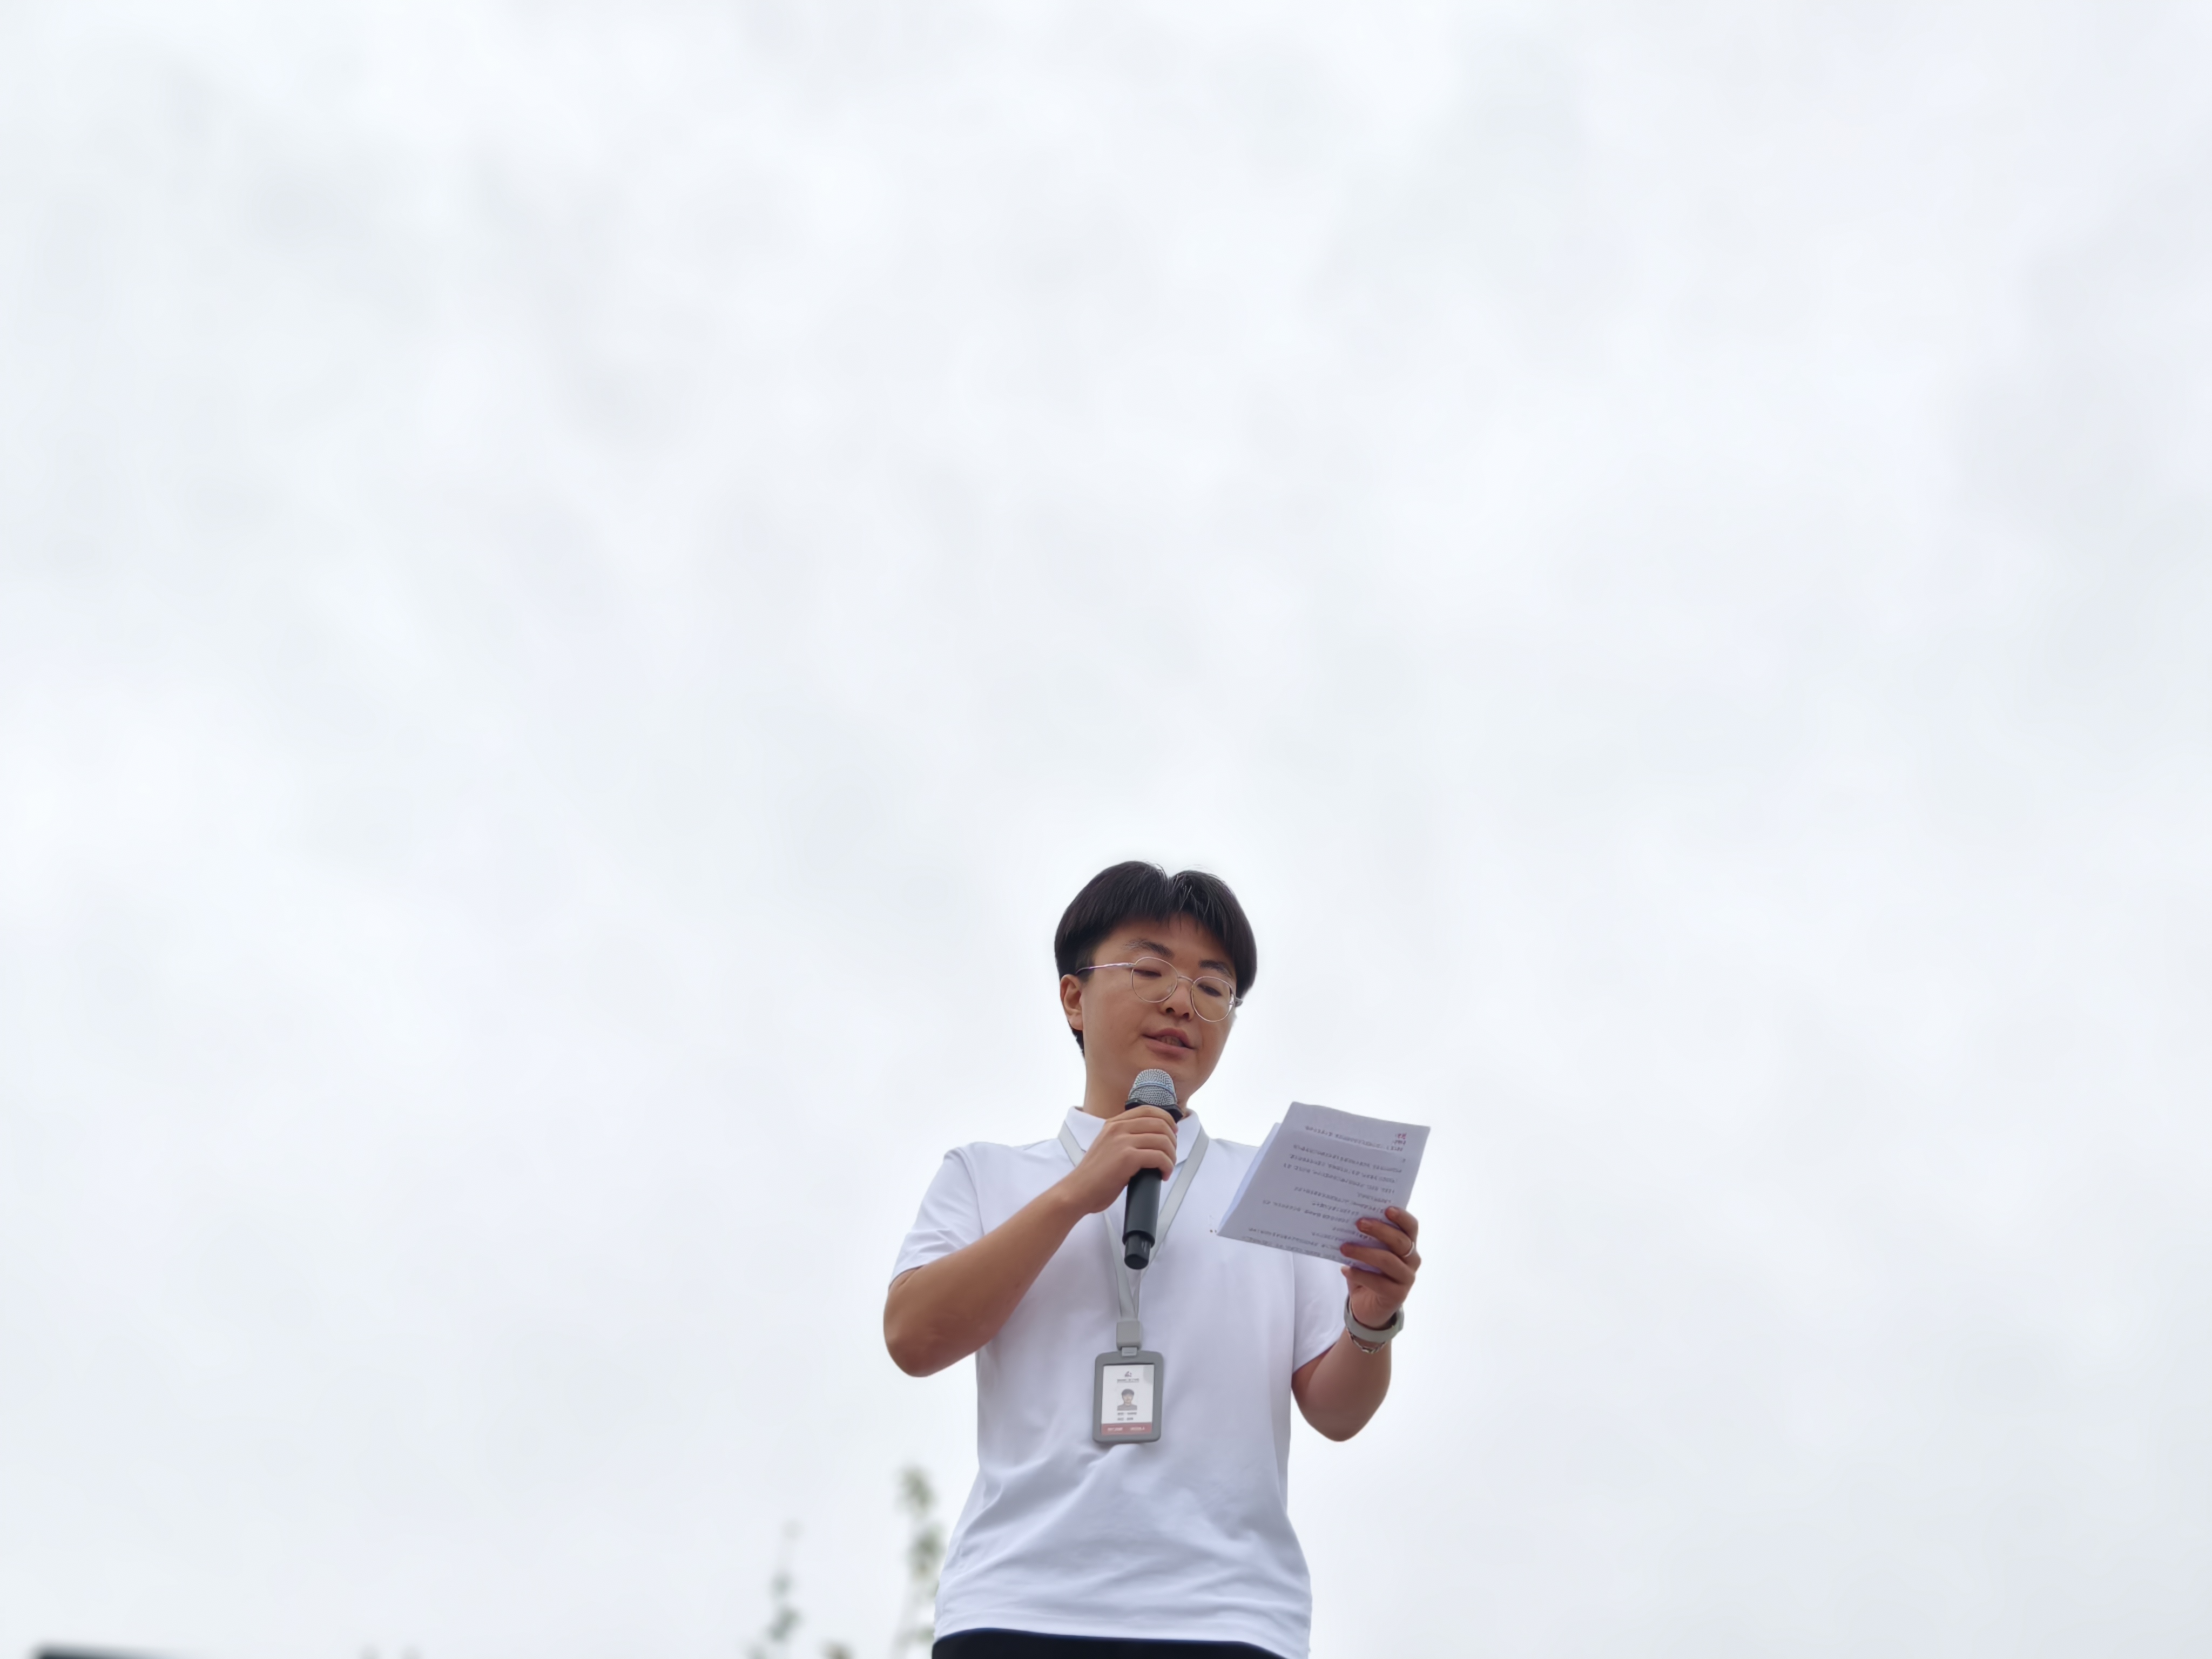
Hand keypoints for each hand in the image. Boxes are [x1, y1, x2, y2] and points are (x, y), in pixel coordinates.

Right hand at [1058, 1108, 1180, 1215]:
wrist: (1078, 1191)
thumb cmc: (1093, 1176)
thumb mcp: (1106, 1147)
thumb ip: (1123, 1138)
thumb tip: (1150, 1141)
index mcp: (1113, 1123)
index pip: (1148, 1110)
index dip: (1166, 1119)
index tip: (1172, 1132)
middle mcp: (1118, 1128)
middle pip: (1159, 1123)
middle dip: (1172, 1139)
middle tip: (1171, 1154)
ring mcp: (1122, 1141)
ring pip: (1162, 1140)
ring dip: (1171, 1155)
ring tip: (1167, 1167)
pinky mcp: (1127, 1157)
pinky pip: (1159, 1157)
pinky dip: (1167, 1166)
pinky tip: (1163, 1175)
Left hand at [1340, 1206, 1419, 1329]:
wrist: (1368, 1306)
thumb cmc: (1369, 1272)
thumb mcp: (1369, 1252)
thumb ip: (1367, 1238)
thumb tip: (1350, 1220)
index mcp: (1408, 1245)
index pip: (1411, 1227)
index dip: (1402, 1217)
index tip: (1386, 1208)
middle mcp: (1412, 1261)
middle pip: (1400, 1241)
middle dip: (1379, 1230)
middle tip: (1358, 1223)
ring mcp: (1406, 1279)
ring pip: (1388, 1260)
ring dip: (1364, 1252)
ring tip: (1344, 1247)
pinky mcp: (1397, 1295)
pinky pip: (1378, 1282)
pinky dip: (1360, 1274)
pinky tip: (1345, 1270)